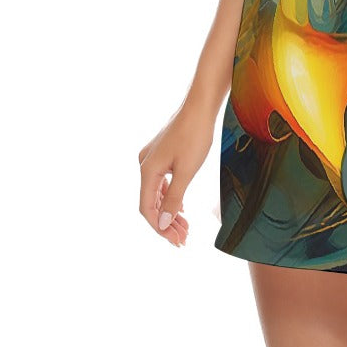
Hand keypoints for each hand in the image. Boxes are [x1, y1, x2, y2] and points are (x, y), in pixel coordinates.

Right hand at [137, 102, 212, 247]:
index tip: (177, 241)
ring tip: (185, 226)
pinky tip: (181, 206)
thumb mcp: (187, 171)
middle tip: (184, 238)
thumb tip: (162, 223)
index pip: (147, 209)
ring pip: (157, 192)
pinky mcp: (162, 153)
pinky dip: (171, 196)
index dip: (160, 228)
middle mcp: (145, 164)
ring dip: (169, 211)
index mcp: (147, 170)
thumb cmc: (195, 135)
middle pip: (150, 202)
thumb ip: (173, 198)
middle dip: (166, 222)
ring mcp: (152, 158)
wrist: (201, 105)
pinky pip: (162, 182)